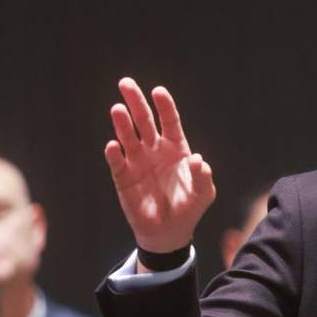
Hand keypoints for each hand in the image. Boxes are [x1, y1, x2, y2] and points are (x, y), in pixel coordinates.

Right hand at [103, 78, 215, 256]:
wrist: (168, 232)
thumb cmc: (188, 209)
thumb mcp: (203, 194)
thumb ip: (203, 177)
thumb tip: (197, 159)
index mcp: (175, 149)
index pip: (169, 122)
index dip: (164, 106)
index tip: (158, 91)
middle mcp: (154, 150)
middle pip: (144, 121)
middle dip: (136, 102)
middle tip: (126, 83)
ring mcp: (137, 162)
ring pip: (128, 137)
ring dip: (122, 123)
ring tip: (117, 109)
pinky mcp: (123, 178)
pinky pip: (117, 163)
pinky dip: (114, 154)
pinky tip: (113, 146)